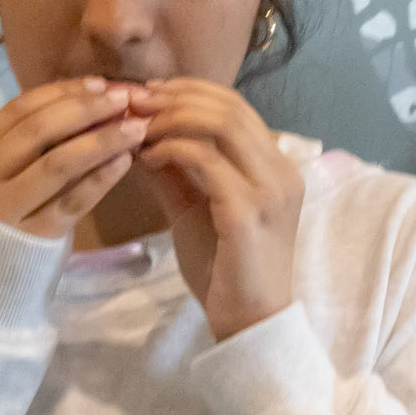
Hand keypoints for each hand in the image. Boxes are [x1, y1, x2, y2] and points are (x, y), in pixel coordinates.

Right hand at [0, 78, 146, 239]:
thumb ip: (30, 148)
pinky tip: (125, 161)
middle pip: (36, 132)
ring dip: (101, 140)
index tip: (99, 84)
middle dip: (85, 109)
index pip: (16, 112)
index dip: (60, 93)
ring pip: (57, 164)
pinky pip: (73, 201)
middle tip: (123, 99)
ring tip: (135, 128)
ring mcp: (6, 211)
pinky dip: (102, 177)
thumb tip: (89, 104)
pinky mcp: (34, 237)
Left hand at [130, 79, 303, 341]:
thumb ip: (174, 173)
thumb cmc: (225, 272)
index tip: (149, 94)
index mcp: (276, 167)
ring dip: (172, 118)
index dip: (190, 91)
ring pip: (221, 124)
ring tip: (138, 126)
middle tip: (134, 102)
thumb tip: (139, 136)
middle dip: (176, 97)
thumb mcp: (195, 210)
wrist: (250, 323)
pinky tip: (147, 158)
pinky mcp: (248, 210)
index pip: (236, 106)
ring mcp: (269, 189)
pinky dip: (172, 149)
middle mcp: (281, 170)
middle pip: (230, 106)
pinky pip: (206, 160)